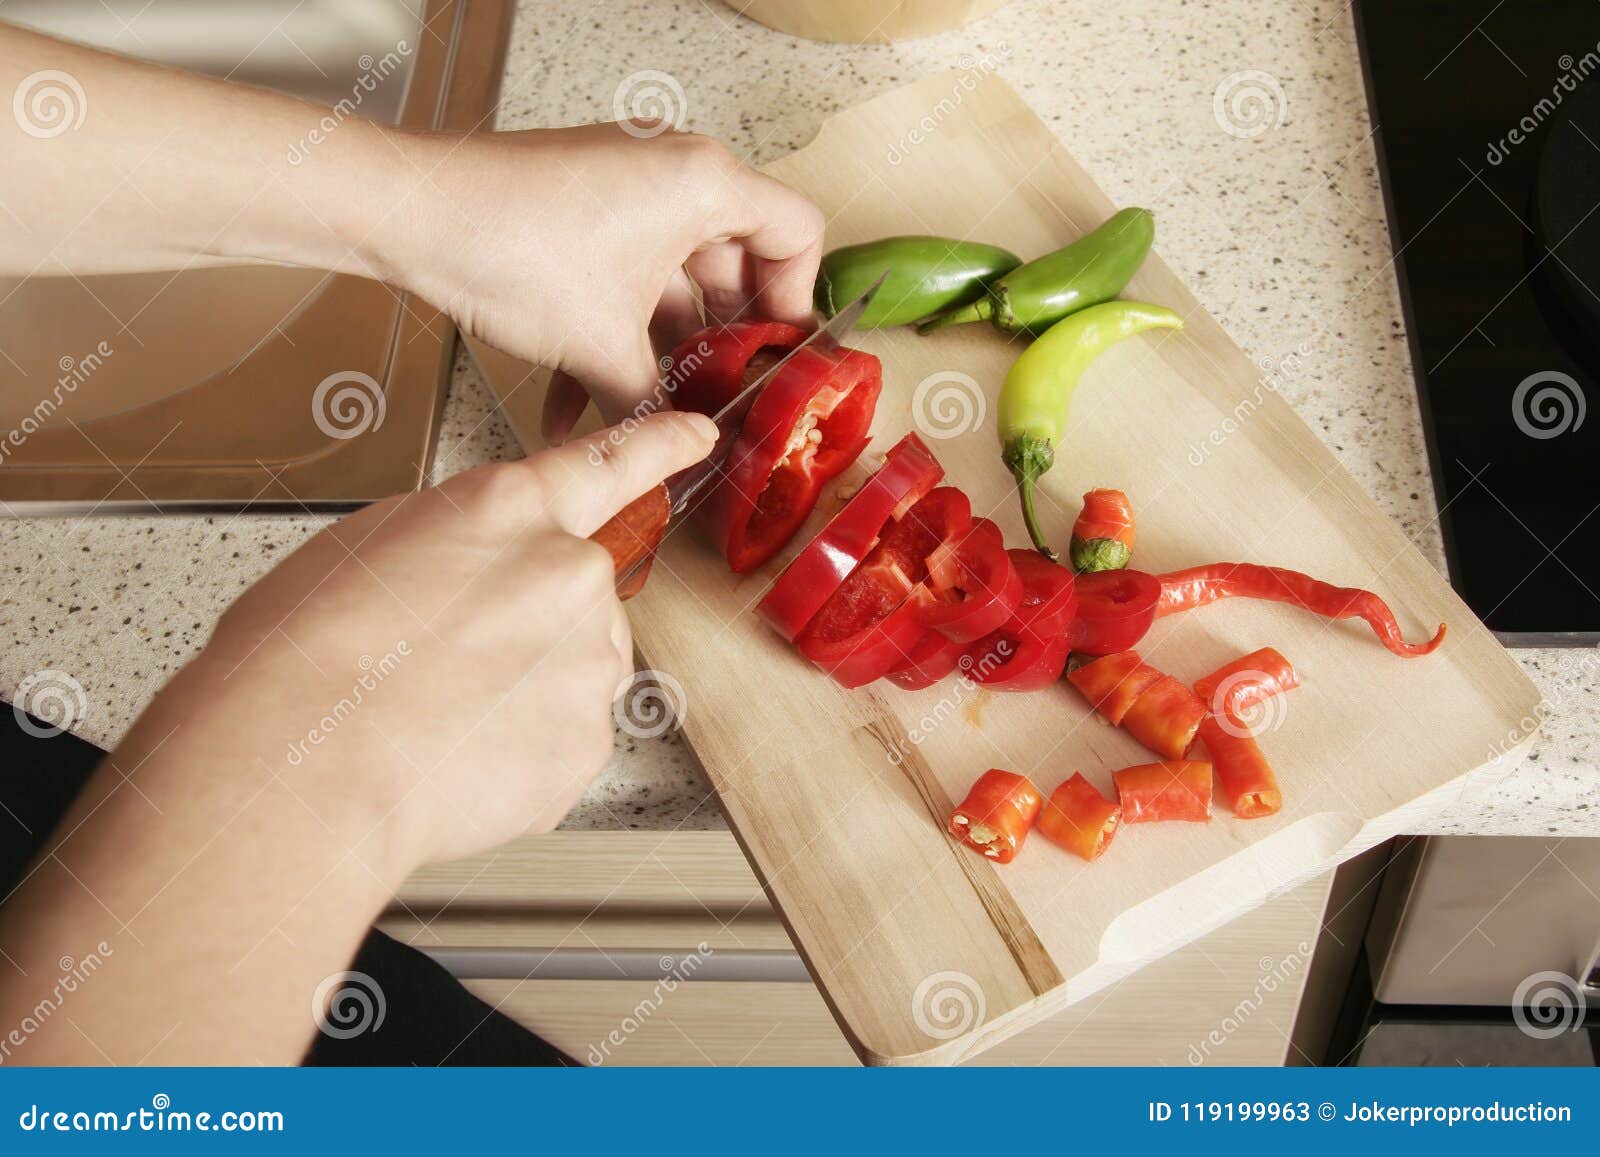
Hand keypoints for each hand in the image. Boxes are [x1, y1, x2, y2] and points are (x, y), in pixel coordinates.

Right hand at [177, 410, 715, 871]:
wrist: (299, 761)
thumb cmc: (302, 656)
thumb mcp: (374, 546)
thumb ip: (461, 543)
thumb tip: (482, 571)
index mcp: (508, 509)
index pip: (608, 462)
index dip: (659, 447)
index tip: (698, 433)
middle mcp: (568, 573)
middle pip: (578, 594)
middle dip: (530, 626)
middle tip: (447, 666)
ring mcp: (588, 659)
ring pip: (577, 671)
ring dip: (529, 689)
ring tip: (442, 715)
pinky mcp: (589, 741)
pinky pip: (567, 741)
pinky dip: (523, 755)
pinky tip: (458, 756)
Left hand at [385, 124, 824, 442]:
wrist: (411, 215)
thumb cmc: (510, 244)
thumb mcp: (601, 345)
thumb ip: (655, 402)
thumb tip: (679, 447)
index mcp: (705, 186)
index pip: (796, 233)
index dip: (795, 304)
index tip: (775, 359)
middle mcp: (674, 178)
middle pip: (734, 267)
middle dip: (719, 346)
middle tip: (716, 401)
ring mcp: (627, 193)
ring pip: (671, 285)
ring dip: (657, 354)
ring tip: (648, 415)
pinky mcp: (584, 214)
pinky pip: (622, 281)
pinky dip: (610, 337)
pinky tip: (576, 407)